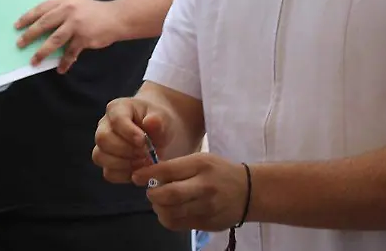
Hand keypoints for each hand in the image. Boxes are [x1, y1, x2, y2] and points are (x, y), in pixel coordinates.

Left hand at [15, 0, 124, 72]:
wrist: (116, 17)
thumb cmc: (93, 12)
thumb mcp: (75, 5)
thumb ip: (60, 12)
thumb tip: (41, 27)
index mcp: (63, 1)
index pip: (41, 9)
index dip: (27, 17)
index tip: (16, 26)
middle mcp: (68, 11)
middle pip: (44, 24)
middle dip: (30, 35)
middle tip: (19, 44)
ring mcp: (76, 24)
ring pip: (54, 40)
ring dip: (42, 52)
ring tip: (34, 61)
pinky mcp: (84, 38)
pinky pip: (70, 52)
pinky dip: (64, 62)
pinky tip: (60, 69)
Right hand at [92, 96, 171, 183]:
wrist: (158, 134)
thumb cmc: (158, 122)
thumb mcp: (164, 118)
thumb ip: (158, 121)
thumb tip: (150, 122)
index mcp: (117, 108)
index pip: (116, 119)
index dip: (129, 132)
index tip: (144, 141)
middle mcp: (104, 126)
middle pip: (103, 139)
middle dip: (126, 150)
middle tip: (146, 153)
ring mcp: (103, 145)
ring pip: (100, 157)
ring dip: (124, 164)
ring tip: (143, 161)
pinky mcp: (108, 162)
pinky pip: (109, 173)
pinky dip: (125, 175)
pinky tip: (139, 169)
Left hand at [135, 153, 249, 231]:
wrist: (249, 191)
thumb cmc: (220, 171)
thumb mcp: (201, 160)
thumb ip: (178, 167)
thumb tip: (150, 175)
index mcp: (201, 165)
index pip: (168, 170)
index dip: (147, 174)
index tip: (136, 177)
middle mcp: (204, 187)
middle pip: (169, 195)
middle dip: (152, 195)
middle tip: (150, 192)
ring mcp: (207, 207)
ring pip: (171, 213)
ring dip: (158, 208)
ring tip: (160, 202)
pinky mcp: (207, 223)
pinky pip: (178, 224)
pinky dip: (167, 219)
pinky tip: (170, 211)